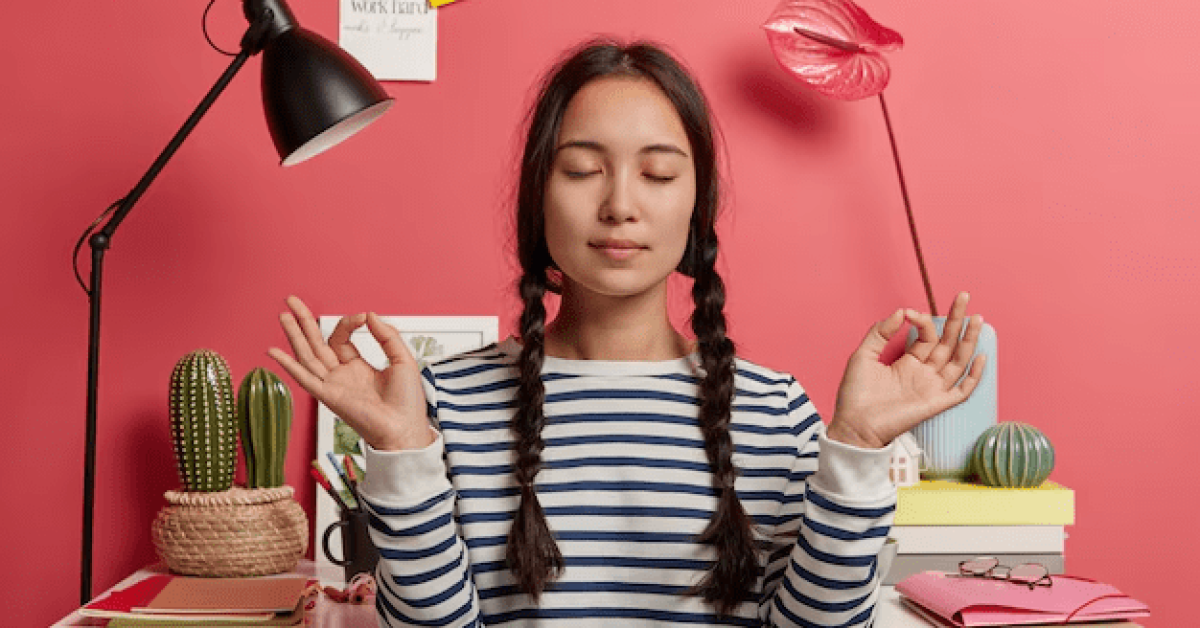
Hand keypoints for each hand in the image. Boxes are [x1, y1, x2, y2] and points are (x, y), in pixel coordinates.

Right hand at [267, 296, 433, 450]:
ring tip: (283, 314)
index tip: (362, 316)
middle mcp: (341, 375)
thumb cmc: (407, 401)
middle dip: (304, 322)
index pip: (341, 338)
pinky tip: (274, 351)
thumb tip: (369, 314)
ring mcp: (333, 385)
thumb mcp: (402, 359)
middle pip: (316, 344)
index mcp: (357, 367)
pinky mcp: (329, 396)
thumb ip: (387, 335)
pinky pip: (305, 378)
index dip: (348, 323)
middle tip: (291, 301)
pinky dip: (289, 365)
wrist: (405, 428)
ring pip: (307, 356)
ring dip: (294, 336)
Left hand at [827, 291, 986, 448]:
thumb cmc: (855, 395)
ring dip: (969, 340)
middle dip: (956, 320)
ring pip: (958, 361)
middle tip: (964, 297)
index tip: (910, 312)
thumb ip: (880, 332)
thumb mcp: (863, 356)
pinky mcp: (936, 403)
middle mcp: (923, 373)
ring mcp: (931, 388)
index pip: (926, 337)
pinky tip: (981, 356)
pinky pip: (962, 391)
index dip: (923, 321)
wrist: (854, 425)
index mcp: (907, 362)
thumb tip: (901, 311)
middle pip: (947, 343)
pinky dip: (974, 376)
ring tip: (977, 318)